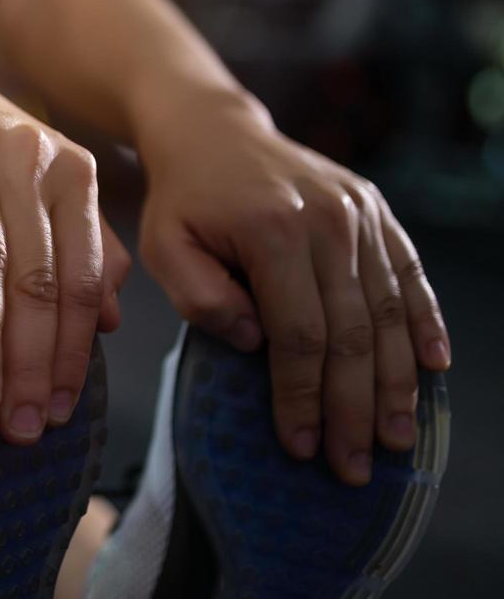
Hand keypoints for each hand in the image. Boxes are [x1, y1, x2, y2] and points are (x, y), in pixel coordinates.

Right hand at [0, 83, 130, 443]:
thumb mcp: (40, 188)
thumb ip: (81, 247)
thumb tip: (109, 323)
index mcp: (71, 174)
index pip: (79, 277)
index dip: (71, 350)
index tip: (56, 410)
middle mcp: (27, 159)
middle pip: (35, 275)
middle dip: (29, 359)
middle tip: (18, 423)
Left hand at [138, 97, 450, 484]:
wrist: (212, 131)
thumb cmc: (182, 201)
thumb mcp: (164, 247)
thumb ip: (201, 299)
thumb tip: (257, 342)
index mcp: (273, 231)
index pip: (299, 334)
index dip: (302, 397)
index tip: (302, 446)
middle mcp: (328, 220)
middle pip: (352, 332)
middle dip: (354, 408)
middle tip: (354, 468)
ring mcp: (359, 213)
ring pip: (388, 311)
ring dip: (396, 382)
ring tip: (395, 438)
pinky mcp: (376, 209)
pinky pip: (409, 273)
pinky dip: (425, 322)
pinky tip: (433, 367)